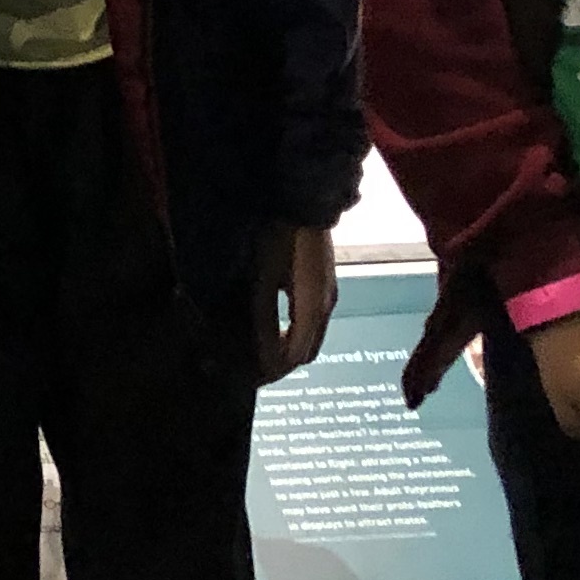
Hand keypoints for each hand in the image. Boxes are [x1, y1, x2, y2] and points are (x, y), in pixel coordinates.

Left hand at [253, 223, 336, 382]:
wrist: (305, 199)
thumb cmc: (281, 237)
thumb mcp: (265, 280)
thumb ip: (264, 321)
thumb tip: (264, 359)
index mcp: (314, 310)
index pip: (296, 356)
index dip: (273, 372)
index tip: (250, 380)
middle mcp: (327, 306)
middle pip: (308, 350)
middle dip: (282, 364)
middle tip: (254, 370)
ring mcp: (329, 292)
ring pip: (311, 335)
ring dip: (289, 347)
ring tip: (262, 351)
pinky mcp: (324, 281)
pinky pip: (312, 319)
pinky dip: (294, 331)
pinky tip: (277, 326)